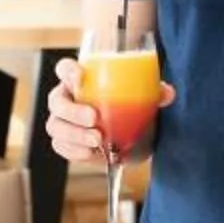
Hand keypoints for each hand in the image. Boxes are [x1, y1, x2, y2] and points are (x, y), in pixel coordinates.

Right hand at [44, 58, 173, 167]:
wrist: (131, 136)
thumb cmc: (130, 106)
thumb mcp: (143, 97)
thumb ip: (154, 92)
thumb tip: (168, 93)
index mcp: (80, 80)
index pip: (64, 68)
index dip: (68, 71)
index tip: (80, 77)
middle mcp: (67, 99)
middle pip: (56, 101)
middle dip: (73, 111)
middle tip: (94, 119)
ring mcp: (62, 121)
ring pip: (55, 126)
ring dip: (74, 134)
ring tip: (97, 141)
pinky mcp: (65, 142)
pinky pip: (61, 146)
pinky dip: (74, 151)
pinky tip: (91, 154)